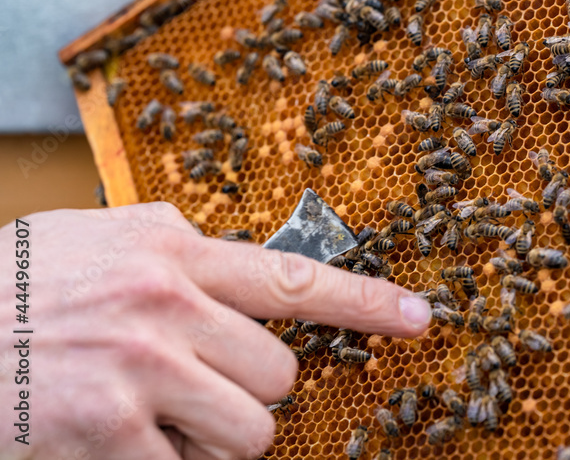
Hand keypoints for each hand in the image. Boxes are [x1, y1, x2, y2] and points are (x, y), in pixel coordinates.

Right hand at [0, 203, 430, 458]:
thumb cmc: (16, 288)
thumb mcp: (101, 238)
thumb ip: (176, 246)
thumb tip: (241, 261)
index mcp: (172, 248)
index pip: (296, 275)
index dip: (368, 302)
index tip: (420, 317)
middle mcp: (167, 302)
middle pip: (281, 373)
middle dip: (249, 393)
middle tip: (192, 387)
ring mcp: (140, 368)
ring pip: (252, 430)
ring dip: (215, 440)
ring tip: (157, 419)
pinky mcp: (107, 430)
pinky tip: (120, 442)